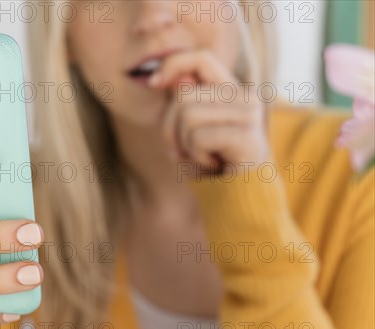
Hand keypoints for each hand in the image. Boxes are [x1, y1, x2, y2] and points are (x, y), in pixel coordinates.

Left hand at [151, 49, 269, 171]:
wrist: (240, 195)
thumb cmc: (212, 161)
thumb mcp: (190, 129)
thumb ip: (184, 102)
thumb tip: (173, 80)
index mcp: (231, 89)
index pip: (201, 58)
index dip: (173, 64)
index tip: (154, 82)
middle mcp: (245, 96)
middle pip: (184, 95)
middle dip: (170, 126)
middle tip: (181, 149)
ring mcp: (249, 114)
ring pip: (188, 115)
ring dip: (184, 143)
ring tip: (201, 156)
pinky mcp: (246, 135)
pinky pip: (198, 137)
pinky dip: (196, 155)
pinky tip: (212, 163)